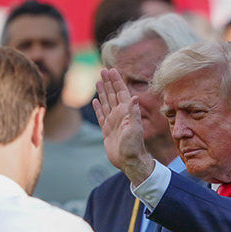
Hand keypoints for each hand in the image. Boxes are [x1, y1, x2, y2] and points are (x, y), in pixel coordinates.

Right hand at [94, 66, 155, 184]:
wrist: (129, 162)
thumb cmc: (134, 146)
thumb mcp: (135, 128)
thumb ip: (134, 112)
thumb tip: (135, 97)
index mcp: (126, 112)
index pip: (121, 92)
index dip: (116, 81)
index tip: (111, 70)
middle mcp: (120, 114)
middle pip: (112, 94)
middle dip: (108, 82)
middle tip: (103, 70)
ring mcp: (113, 122)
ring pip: (106, 103)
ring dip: (103, 92)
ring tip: (98, 81)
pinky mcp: (107, 130)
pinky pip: (101, 115)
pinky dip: (98, 107)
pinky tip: (95, 101)